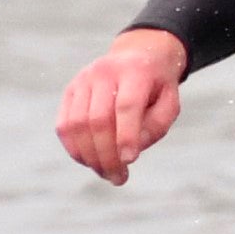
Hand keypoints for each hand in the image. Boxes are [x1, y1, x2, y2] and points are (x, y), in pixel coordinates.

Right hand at [57, 28, 189, 183]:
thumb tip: (127, 154)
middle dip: (107, 155)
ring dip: (90, 156)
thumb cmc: (157, 86)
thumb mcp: (170, 102)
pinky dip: (74, 148)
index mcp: (136, 71)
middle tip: (119, 178)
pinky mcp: (70, 90)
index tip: (130, 161)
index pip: (127, 105)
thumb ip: (155, 126)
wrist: (139, 55)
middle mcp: (104, 72)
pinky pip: (64, 125)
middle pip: (98, 120)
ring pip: (77, 124)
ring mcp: (82, 80)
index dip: (126, 135)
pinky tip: (90, 162)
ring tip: (107, 174)